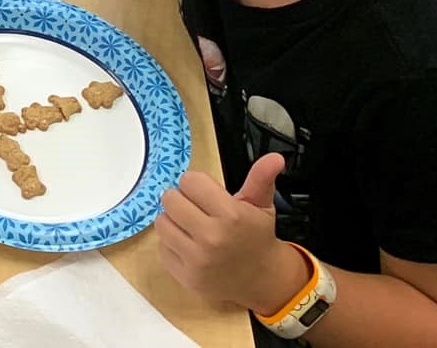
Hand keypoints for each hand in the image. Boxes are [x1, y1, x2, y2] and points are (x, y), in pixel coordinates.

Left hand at [156, 155, 304, 309]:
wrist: (263, 280)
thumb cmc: (257, 237)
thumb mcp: (261, 206)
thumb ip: (261, 178)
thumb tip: (275, 157)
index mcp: (231, 215)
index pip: (189, 181)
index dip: (196, 184)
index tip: (207, 194)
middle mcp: (212, 238)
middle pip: (170, 198)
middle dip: (182, 200)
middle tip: (197, 209)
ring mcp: (197, 260)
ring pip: (161, 221)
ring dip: (174, 221)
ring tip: (193, 226)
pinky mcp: (185, 276)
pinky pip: (162, 247)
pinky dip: (172, 244)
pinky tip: (191, 247)